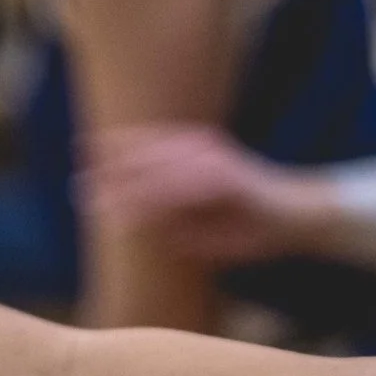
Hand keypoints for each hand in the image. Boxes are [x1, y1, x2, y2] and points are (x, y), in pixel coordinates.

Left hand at [88, 124, 317, 269]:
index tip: (82, 154)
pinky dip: (164, 195)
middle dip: (114, 168)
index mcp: (196, 156)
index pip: (150, 148)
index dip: (117, 148)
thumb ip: (173, 223)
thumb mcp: (202, 227)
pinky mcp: (231, 179)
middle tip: (79, 183)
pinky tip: (141, 207)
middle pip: (150, 155)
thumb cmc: (251, 223)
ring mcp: (217, 163)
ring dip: (131, 182)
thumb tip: (142, 225)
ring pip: (165, 170)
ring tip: (101, 197)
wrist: (296, 218)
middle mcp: (204, 152)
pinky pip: (190, 187)